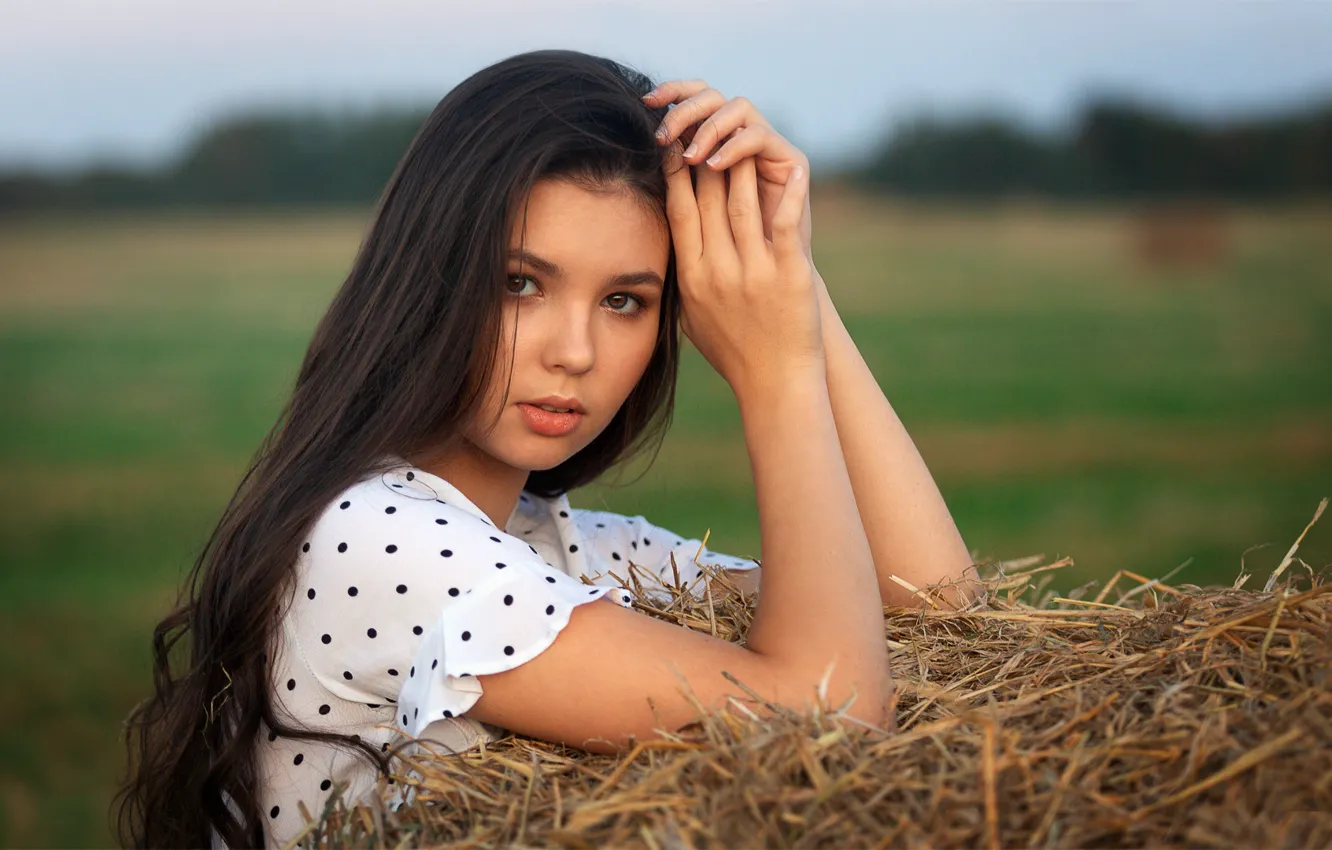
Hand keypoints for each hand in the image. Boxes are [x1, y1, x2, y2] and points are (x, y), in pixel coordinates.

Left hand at [644, 81, 812, 260]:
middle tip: (663, 134)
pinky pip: (760, 137)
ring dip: (709, 128)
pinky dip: (736, 146)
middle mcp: (742, 138)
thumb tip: (639, 158)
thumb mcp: (690, 217)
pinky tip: (715, 164)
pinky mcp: (792, 160)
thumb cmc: (725, 258)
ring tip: (691, 156)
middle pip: (711, 95)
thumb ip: (674, 186)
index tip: (645, 102)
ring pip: (737, 108)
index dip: (670, 93)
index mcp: (715, 142)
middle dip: (683, 110)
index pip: (691, 99)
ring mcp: (768, 147)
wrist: (772, 282)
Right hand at [661, 138, 820, 401]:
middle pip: (708, 200)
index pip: (679, 212)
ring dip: (739, 164)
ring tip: (741, 134)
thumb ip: (682, 278)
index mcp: (691, 277)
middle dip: (704, 157)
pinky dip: (789, 196)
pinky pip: (786, 226)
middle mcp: (717, 271)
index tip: (673, 144)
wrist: (774, 383)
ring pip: (741, 204)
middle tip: (705, 125)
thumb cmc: (734, 351)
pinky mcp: (789, 275)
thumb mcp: (692, 317)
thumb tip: (669, 246)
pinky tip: (791, 170)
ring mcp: (754, 272)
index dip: (675, 173)